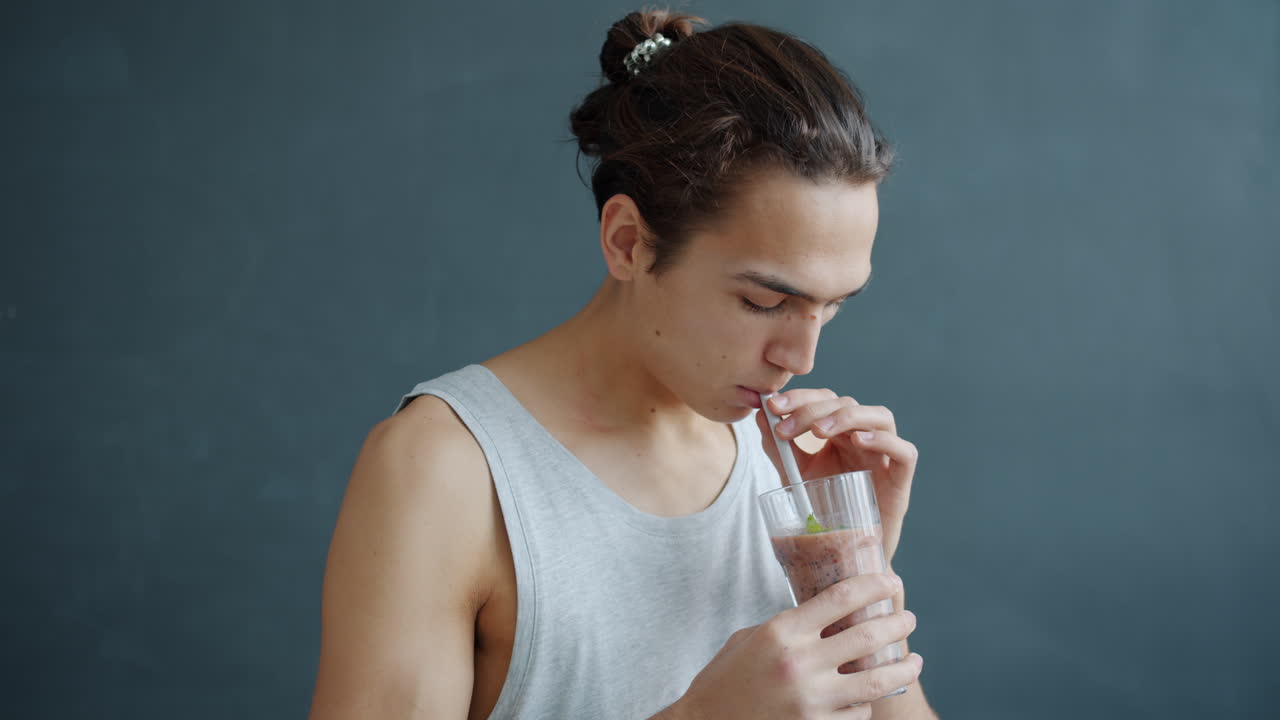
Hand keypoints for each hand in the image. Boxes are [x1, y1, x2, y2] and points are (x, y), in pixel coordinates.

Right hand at [670, 573, 922, 719]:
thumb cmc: (724, 680)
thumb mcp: (750, 639)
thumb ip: (789, 627)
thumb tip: (824, 617)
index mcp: (781, 632)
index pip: (841, 598)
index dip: (874, 586)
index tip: (891, 582)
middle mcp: (799, 663)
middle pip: (867, 635)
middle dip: (897, 623)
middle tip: (908, 619)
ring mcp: (810, 700)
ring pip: (875, 680)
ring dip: (902, 667)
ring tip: (913, 659)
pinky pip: (858, 714)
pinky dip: (868, 703)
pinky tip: (873, 696)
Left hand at [755, 389, 918, 563]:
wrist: (844, 552)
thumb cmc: (823, 509)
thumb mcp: (795, 475)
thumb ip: (779, 448)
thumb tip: (759, 415)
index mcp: (840, 432)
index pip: (824, 399)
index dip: (800, 397)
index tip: (771, 407)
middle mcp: (864, 436)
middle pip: (847, 403)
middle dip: (813, 410)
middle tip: (786, 426)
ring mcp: (884, 455)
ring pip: (880, 416)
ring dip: (847, 416)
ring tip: (818, 431)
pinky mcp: (901, 478)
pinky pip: (905, 451)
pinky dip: (884, 441)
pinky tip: (858, 441)